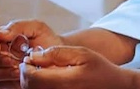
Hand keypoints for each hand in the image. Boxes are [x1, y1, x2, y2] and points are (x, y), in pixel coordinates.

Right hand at [0, 19, 63, 83]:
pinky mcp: (5, 80)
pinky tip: (20, 74)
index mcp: (0, 37)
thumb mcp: (35, 27)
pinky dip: (8, 79)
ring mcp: (0, 67)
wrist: (56, 55)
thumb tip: (1, 33)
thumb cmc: (46, 39)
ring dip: (3, 70)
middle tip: (11, 59)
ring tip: (19, 66)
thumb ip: (18, 26)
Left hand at [19, 46, 135, 88]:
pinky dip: (38, 86)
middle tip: (34, 63)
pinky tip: (47, 80)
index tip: (31, 58)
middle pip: (29, 86)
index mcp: (64, 82)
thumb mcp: (82, 54)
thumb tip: (35, 55)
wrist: (113, 86)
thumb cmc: (99, 69)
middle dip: (27, 73)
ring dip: (31, 81)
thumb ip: (58, 53)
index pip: (32, 77)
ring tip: (41, 71)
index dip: (27, 66)